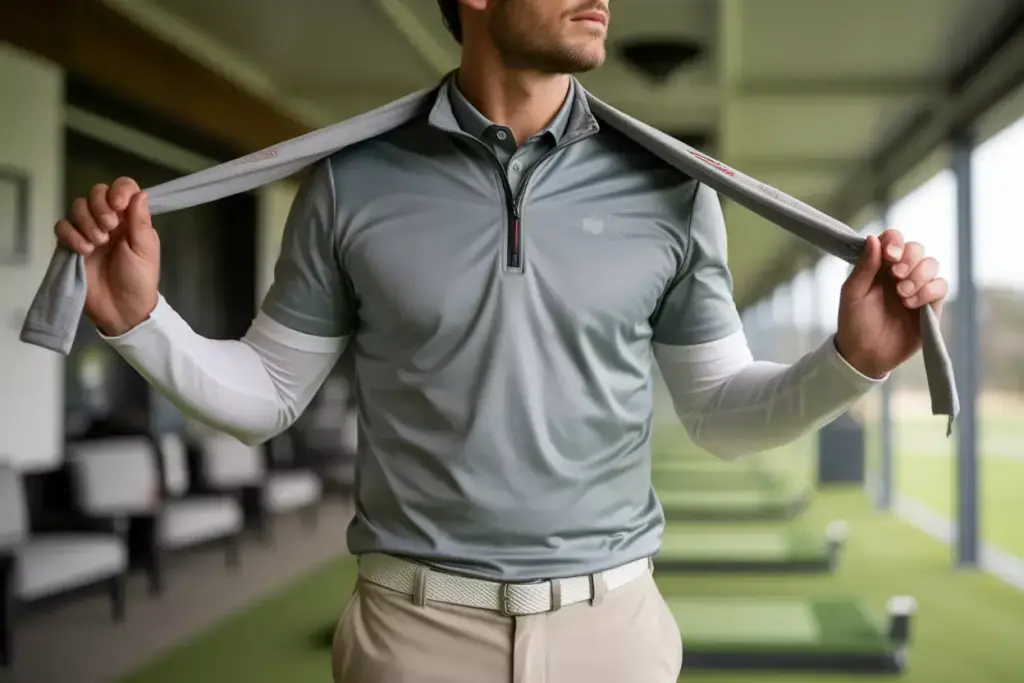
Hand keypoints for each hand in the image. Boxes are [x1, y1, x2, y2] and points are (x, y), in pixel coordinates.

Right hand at [54, 177, 159, 335]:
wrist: (122, 310)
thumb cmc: (139, 280)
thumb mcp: (145, 250)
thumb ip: (140, 221)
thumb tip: (140, 193)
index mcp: (132, 220)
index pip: (124, 189)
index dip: (118, 190)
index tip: (118, 205)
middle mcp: (110, 221)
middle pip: (96, 193)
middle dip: (100, 206)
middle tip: (109, 229)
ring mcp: (89, 232)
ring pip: (78, 207)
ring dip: (86, 221)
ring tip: (98, 244)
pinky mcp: (71, 245)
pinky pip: (62, 226)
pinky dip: (70, 234)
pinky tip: (84, 251)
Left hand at [834, 229, 947, 378]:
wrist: (865, 355)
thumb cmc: (854, 322)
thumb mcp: (853, 293)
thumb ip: (865, 267)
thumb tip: (873, 238)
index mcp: (879, 266)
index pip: (893, 240)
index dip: (895, 241)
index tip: (889, 254)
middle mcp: (900, 273)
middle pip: (917, 249)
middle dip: (909, 258)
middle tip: (896, 275)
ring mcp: (917, 288)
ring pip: (932, 265)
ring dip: (919, 275)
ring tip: (902, 293)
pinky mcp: (930, 305)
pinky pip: (941, 287)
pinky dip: (929, 290)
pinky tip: (911, 303)